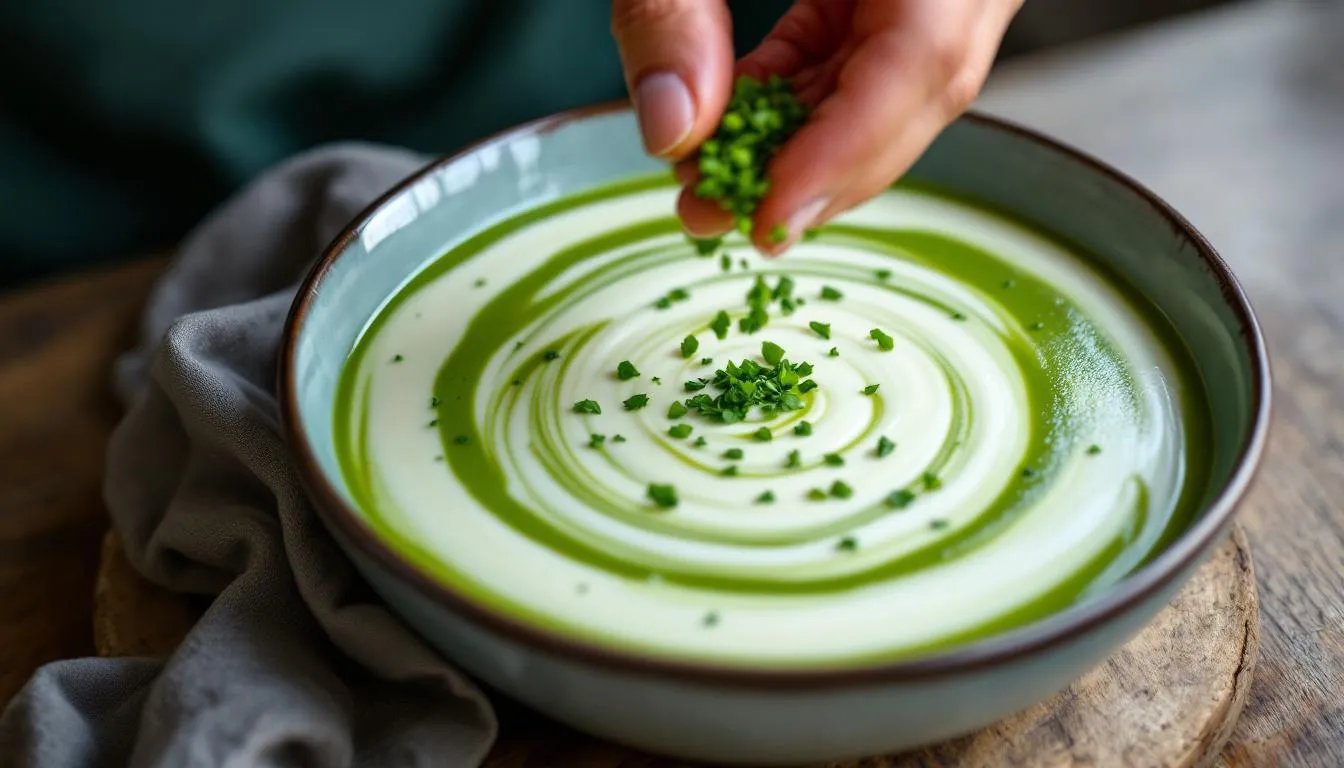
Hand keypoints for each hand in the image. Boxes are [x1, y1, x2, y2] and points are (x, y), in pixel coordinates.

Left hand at [612, 0, 1021, 251]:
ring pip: (895, 85)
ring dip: (802, 148)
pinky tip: (735, 133)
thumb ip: (668, 7)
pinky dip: (797, 101)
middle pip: (922, 89)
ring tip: (710, 188)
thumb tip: (674, 131)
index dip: (848, 152)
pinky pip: (861, 51)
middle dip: (820, 171)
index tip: (769, 222)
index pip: (926, 58)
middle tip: (723, 219)